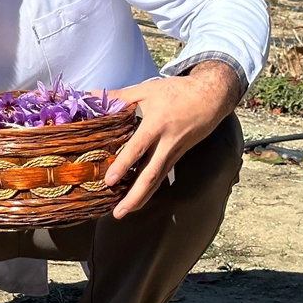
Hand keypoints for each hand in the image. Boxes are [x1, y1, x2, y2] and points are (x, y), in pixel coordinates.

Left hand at [104, 61, 240, 218]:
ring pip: (157, 179)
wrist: (212, 97)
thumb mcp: (147, 90)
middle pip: (151, 174)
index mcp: (157, 124)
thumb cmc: (178, 91)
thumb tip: (90, 96)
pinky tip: (136, 198)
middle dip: (135, 196)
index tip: (110, 181)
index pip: (138, 148)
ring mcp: (174, 152)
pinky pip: (161, 175)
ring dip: (141, 198)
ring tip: (123, 212)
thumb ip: (118, 96)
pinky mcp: (177, 156)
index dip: (123, 165)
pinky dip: (149, 188)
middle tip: (119, 212)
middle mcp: (166, 143)